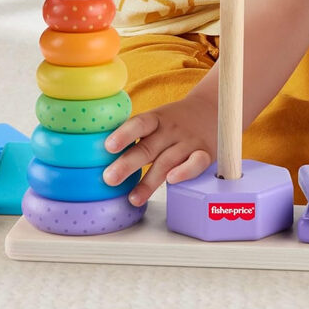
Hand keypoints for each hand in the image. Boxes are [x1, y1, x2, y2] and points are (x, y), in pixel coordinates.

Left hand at [102, 94, 217, 205]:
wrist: (211, 110)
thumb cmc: (174, 122)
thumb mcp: (156, 119)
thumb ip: (136, 134)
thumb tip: (97, 154)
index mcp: (157, 119)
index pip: (140, 123)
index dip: (124, 134)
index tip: (108, 147)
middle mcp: (171, 130)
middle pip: (149, 147)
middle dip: (128, 164)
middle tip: (109, 179)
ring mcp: (188, 142)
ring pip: (168, 161)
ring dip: (150, 181)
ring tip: (133, 198)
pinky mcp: (205, 154)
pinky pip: (196, 163)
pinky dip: (185, 171)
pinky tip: (172, 181)